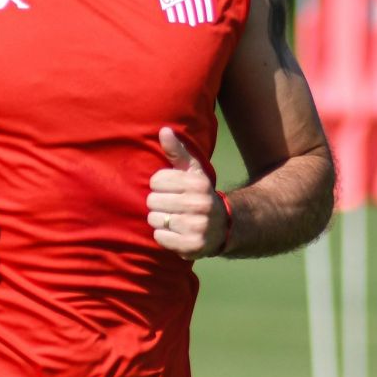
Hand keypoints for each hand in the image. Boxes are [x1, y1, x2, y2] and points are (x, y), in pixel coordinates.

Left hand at [147, 127, 227, 259]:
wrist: (224, 226)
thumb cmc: (199, 194)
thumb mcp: (192, 171)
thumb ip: (176, 151)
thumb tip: (163, 130)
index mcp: (197, 184)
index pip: (155, 181)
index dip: (160, 186)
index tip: (171, 190)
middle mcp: (199, 204)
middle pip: (152, 201)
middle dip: (159, 204)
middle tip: (172, 206)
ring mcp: (197, 226)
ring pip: (155, 219)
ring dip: (160, 220)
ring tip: (174, 219)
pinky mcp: (192, 245)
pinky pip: (160, 237)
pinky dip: (163, 236)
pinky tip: (175, 232)